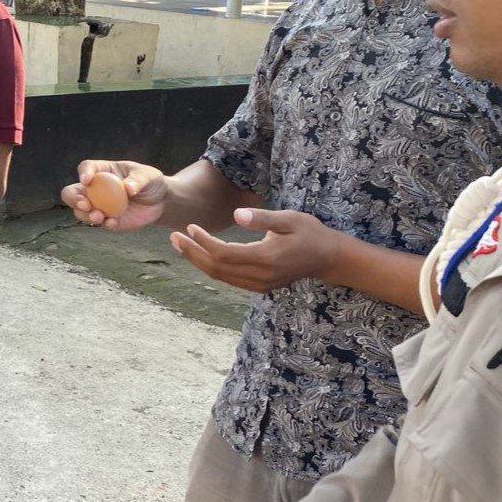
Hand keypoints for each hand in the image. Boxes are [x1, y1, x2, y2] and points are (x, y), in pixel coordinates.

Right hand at [62, 160, 169, 229]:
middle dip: (74, 199)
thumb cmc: (151, 182)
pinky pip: (99, 223)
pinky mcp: (107, 220)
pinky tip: (112, 222)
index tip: (87, 180)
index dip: (84, 173)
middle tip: (85, 205)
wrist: (160, 202)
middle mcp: (95, 188)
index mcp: (103, 171)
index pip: (87, 168)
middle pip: (72, 192)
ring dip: (85, 215)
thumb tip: (127, 188)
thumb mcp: (148, 176)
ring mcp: (99, 205)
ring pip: (80, 211)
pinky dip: (103, 224)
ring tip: (98, 216)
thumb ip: (138, 180)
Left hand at [169, 208, 342, 292]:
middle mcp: (260, 276)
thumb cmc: (309, 232)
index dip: (204, 242)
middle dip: (192, 253)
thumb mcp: (290, 218)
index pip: (224, 254)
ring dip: (198, 261)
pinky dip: (211, 267)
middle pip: (216, 268)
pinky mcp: (259, 287)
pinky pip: (228, 279)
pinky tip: (200, 254)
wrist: (328, 258)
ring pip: (220, 276)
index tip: (191, 227)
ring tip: (180, 244)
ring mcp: (259, 285)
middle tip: (173, 237)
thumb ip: (262, 218)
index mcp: (266, 258)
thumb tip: (236, 214)